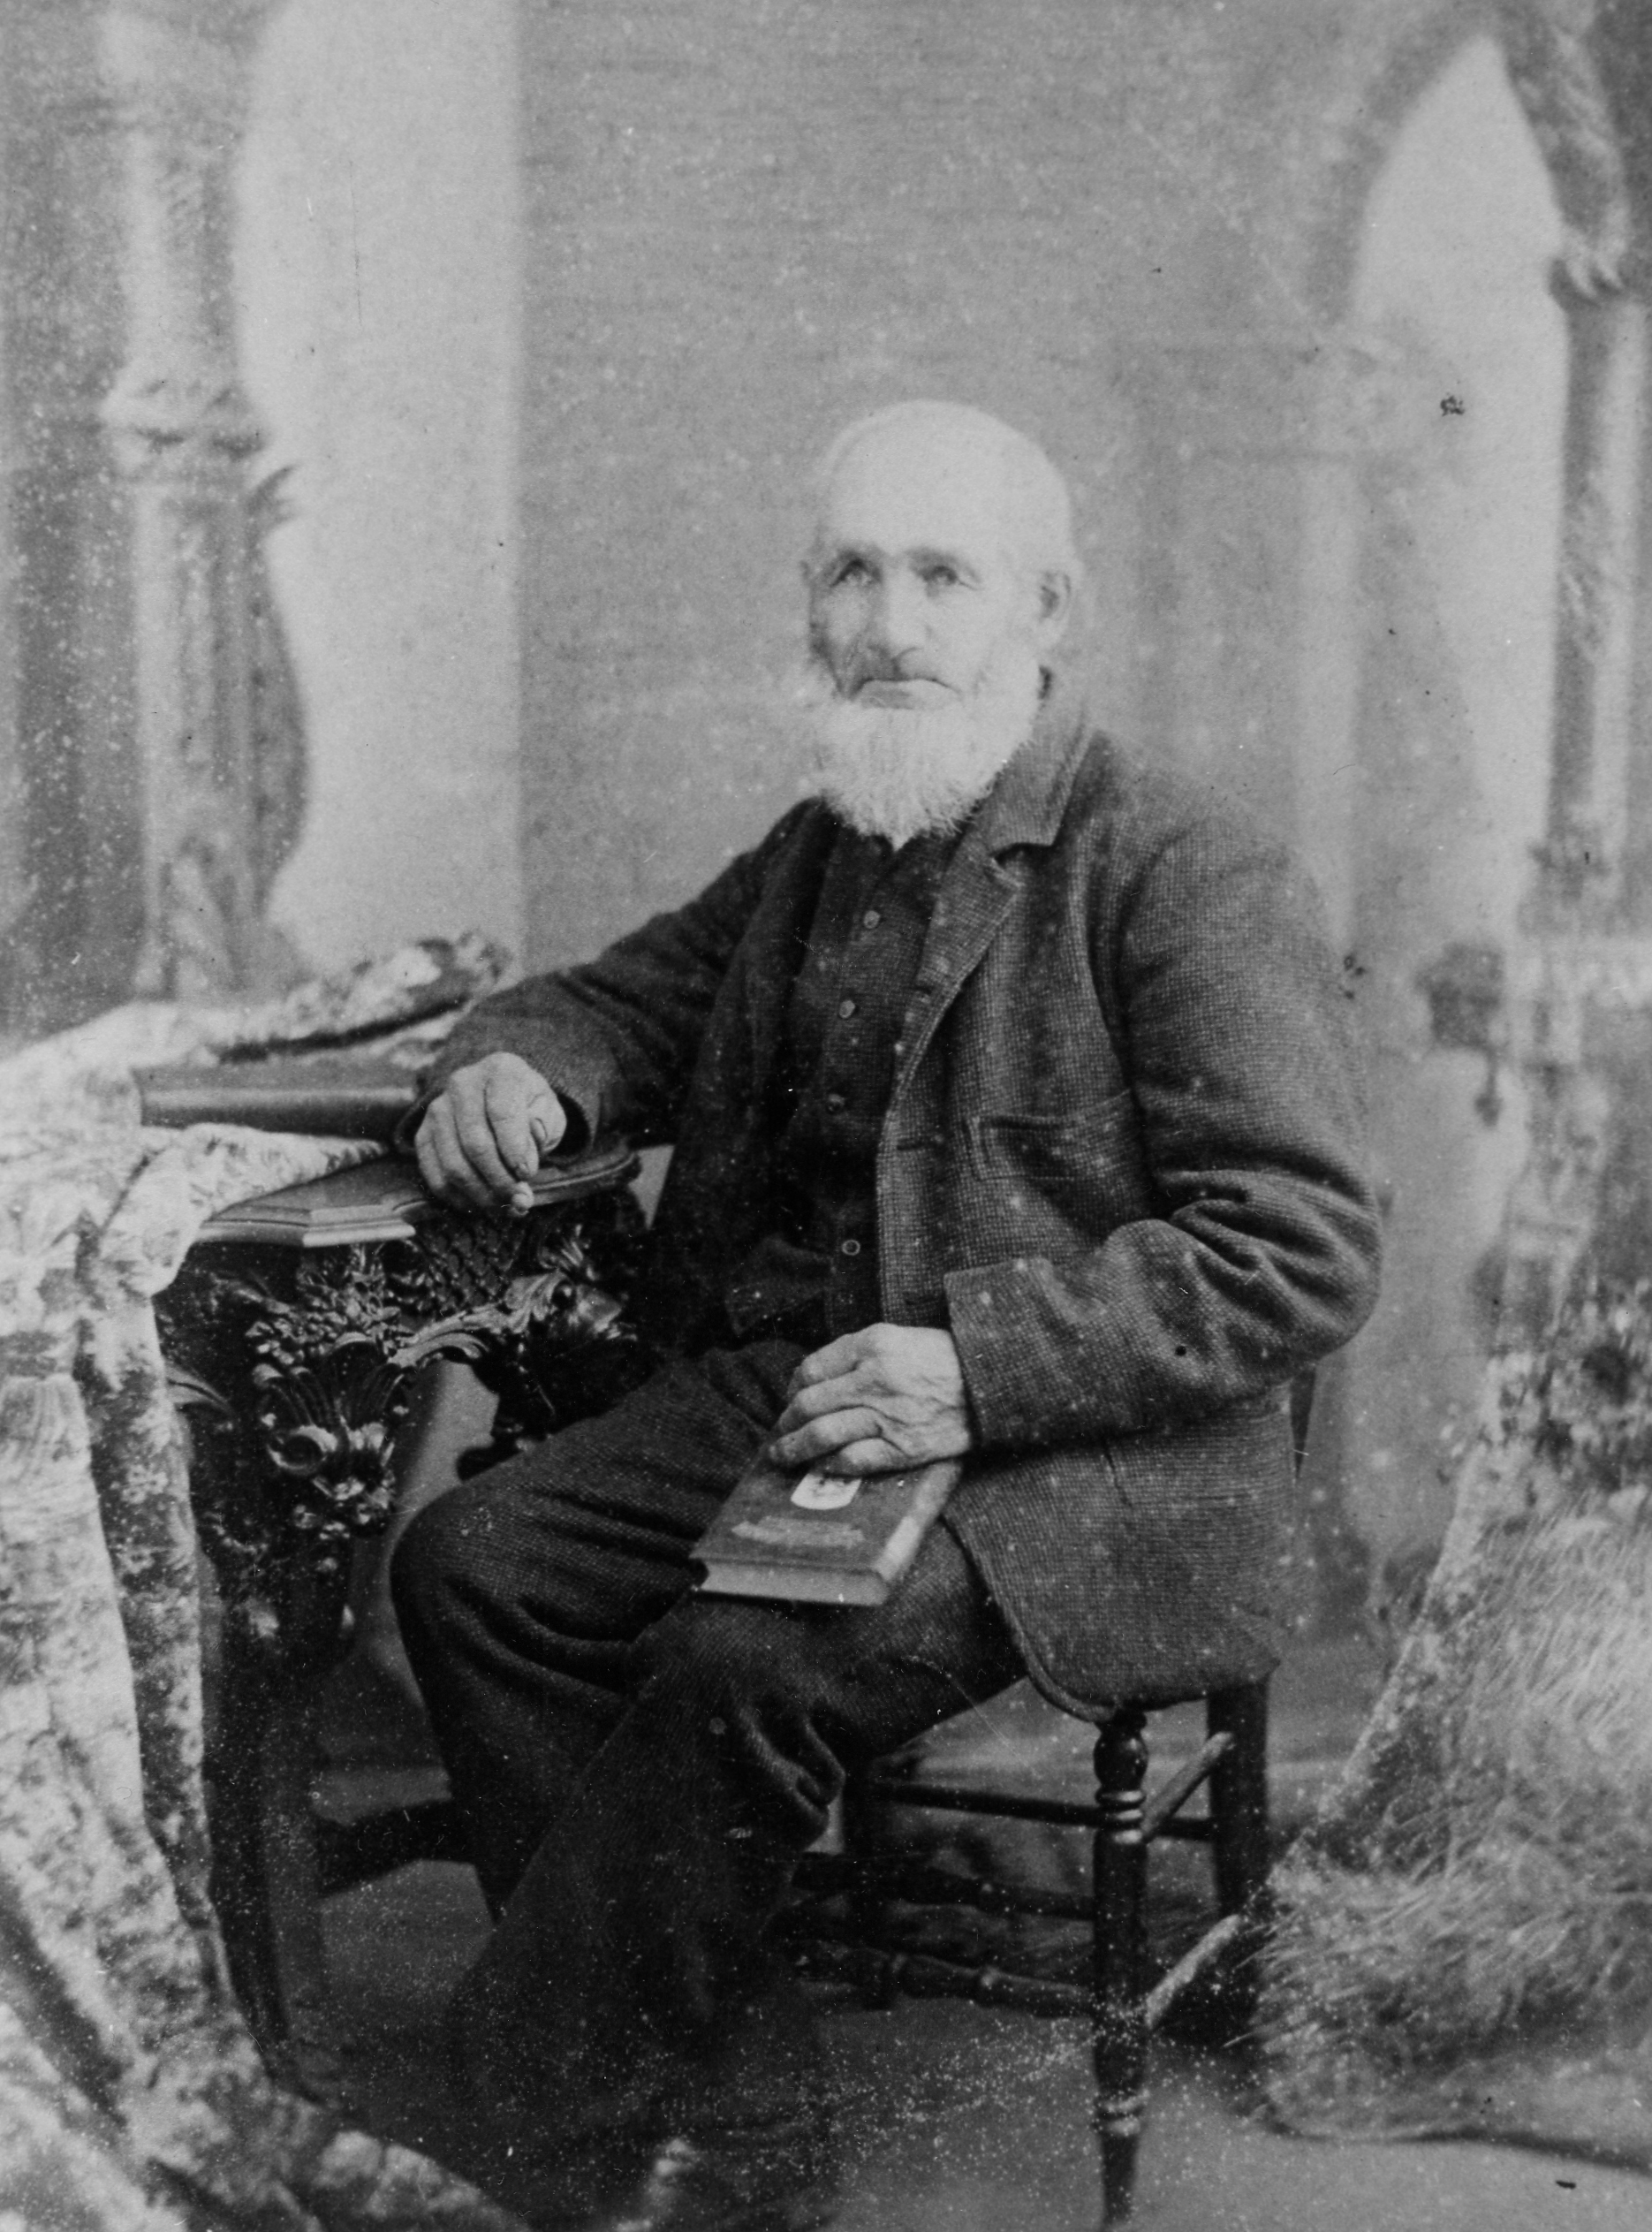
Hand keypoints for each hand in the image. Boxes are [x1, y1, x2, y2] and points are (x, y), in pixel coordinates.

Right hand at [414, 1054, 566, 1212]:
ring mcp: (438, 1109)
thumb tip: (529, 1145)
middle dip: (500, 1180)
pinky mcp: (424, 1135)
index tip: (528, 1174)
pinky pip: (435, 1176)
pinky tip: (482, 1205)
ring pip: (454, 1164)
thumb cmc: (529, 1108)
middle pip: (475, 1143)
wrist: (502, 1102)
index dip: (515, 1149)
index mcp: (500, 1070)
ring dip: (482, 1194)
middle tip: (521, 1200)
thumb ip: (543, 1126)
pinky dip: (460, 1198)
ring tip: (506, 1206)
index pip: (501, 1112)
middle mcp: (463, 1083)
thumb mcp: (549, 1112)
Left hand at [768, 1324, 975, 1476]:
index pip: (811, 1370)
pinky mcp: (903, 1447)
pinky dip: (830, 1464)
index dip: (792, 1390)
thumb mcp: (897, 1337)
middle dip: (785, 1423)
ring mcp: (887, 1416)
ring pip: (822, 1434)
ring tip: (781, 1457)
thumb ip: (855, 1353)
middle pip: (809, 1404)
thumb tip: (813, 1380)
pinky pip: (853, 1460)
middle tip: (777, 1435)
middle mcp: (874, 1379)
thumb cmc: (942, 1359)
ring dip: (794, 1449)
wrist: (992, 1383)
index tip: (790, 1402)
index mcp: (871, 1346)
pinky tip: (821, 1466)